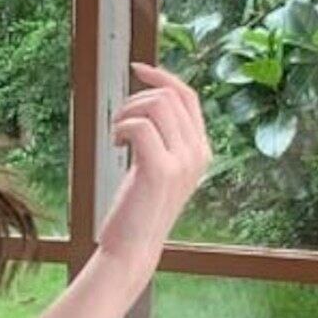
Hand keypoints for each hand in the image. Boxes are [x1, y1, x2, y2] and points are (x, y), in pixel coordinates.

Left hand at [95, 60, 211, 282]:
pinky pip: (140, 126)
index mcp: (201, 150)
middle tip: (117, 123)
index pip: (188, 96)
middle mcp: (198, 154)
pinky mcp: (160, 171)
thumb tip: (148, 101)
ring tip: (116, 135)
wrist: (132, 250)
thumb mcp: (155, 169)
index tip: (138, 68)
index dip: (162, 77)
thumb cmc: (136, 211)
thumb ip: (161, 140)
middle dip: (137, 99)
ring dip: (127, 112)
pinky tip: (116, 143)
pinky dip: (122, 127)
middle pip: (171, 96)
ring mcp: (182, 162)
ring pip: (156, 106)